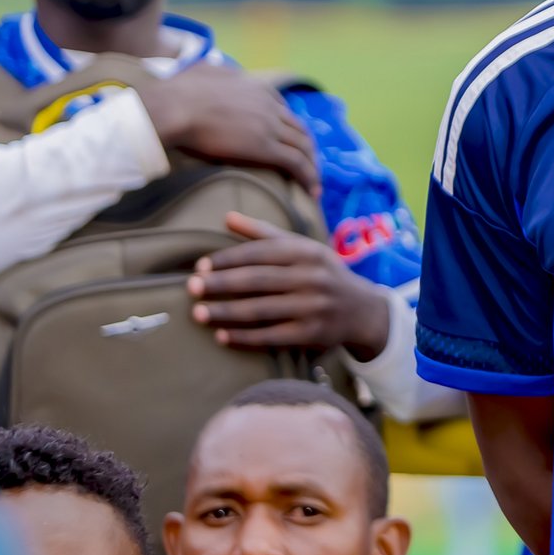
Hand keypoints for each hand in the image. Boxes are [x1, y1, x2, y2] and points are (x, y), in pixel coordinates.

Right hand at [141, 64, 320, 195]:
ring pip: (303, 146)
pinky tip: (312, 190)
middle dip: (308, 147)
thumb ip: (218, 72)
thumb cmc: (180, 92)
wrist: (174, 107)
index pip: (283, 109)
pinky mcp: (266, 147)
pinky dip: (309, 176)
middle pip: (299, 128)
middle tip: (309, 164)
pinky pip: (296, 163)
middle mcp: (269, 105)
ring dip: (312, 164)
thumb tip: (215, 67)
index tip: (290, 139)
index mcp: (257, 87)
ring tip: (314, 181)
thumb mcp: (206, 71)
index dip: (290, 126)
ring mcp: (270, 126)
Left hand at [191, 212, 392, 359]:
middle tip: (190, 287)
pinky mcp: (312, 334)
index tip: (201, 266)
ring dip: (225, 312)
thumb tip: (227, 217)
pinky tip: (221, 336)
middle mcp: (312, 277)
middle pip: (257, 280)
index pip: (260, 253)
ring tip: (197, 313)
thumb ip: (264, 233)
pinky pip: (271, 337)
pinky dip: (244, 337)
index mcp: (307, 252)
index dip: (228, 259)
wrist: (362, 310)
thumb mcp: (302, 248)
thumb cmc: (322, 273)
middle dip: (221, 284)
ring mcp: (313, 307)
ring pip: (261, 310)